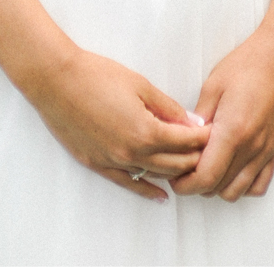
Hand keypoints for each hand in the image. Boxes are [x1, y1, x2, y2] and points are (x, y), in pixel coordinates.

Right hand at [19, 47, 211, 199]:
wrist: (56, 82)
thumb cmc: (98, 77)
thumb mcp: (141, 86)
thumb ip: (169, 108)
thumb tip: (193, 122)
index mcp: (146, 132)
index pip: (186, 143)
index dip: (204, 138)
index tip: (216, 133)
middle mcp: (131, 154)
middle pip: (175, 164)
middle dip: (195, 157)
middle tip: (209, 149)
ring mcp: (113, 162)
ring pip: (155, 176)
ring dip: (175, 172)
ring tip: (192, 166)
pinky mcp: (96, 164)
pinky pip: (127, 184)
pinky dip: (147, 190)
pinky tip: (161, 196)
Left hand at [174, 21, 273, 201]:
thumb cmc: (251, 63)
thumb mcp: (213, 86)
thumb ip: (197, 119)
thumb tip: (184, 140)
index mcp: (233, 132)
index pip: (205, 178)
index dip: (184, 184)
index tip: (174, 176)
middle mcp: (252, 147)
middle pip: (217, 188)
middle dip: (196, 184)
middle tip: (185, 168)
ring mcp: (266, 150)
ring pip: (236, 192)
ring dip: (218, 186)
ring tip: (208, 167)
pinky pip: (259, 185)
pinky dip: (242, 186)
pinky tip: (232, 169)